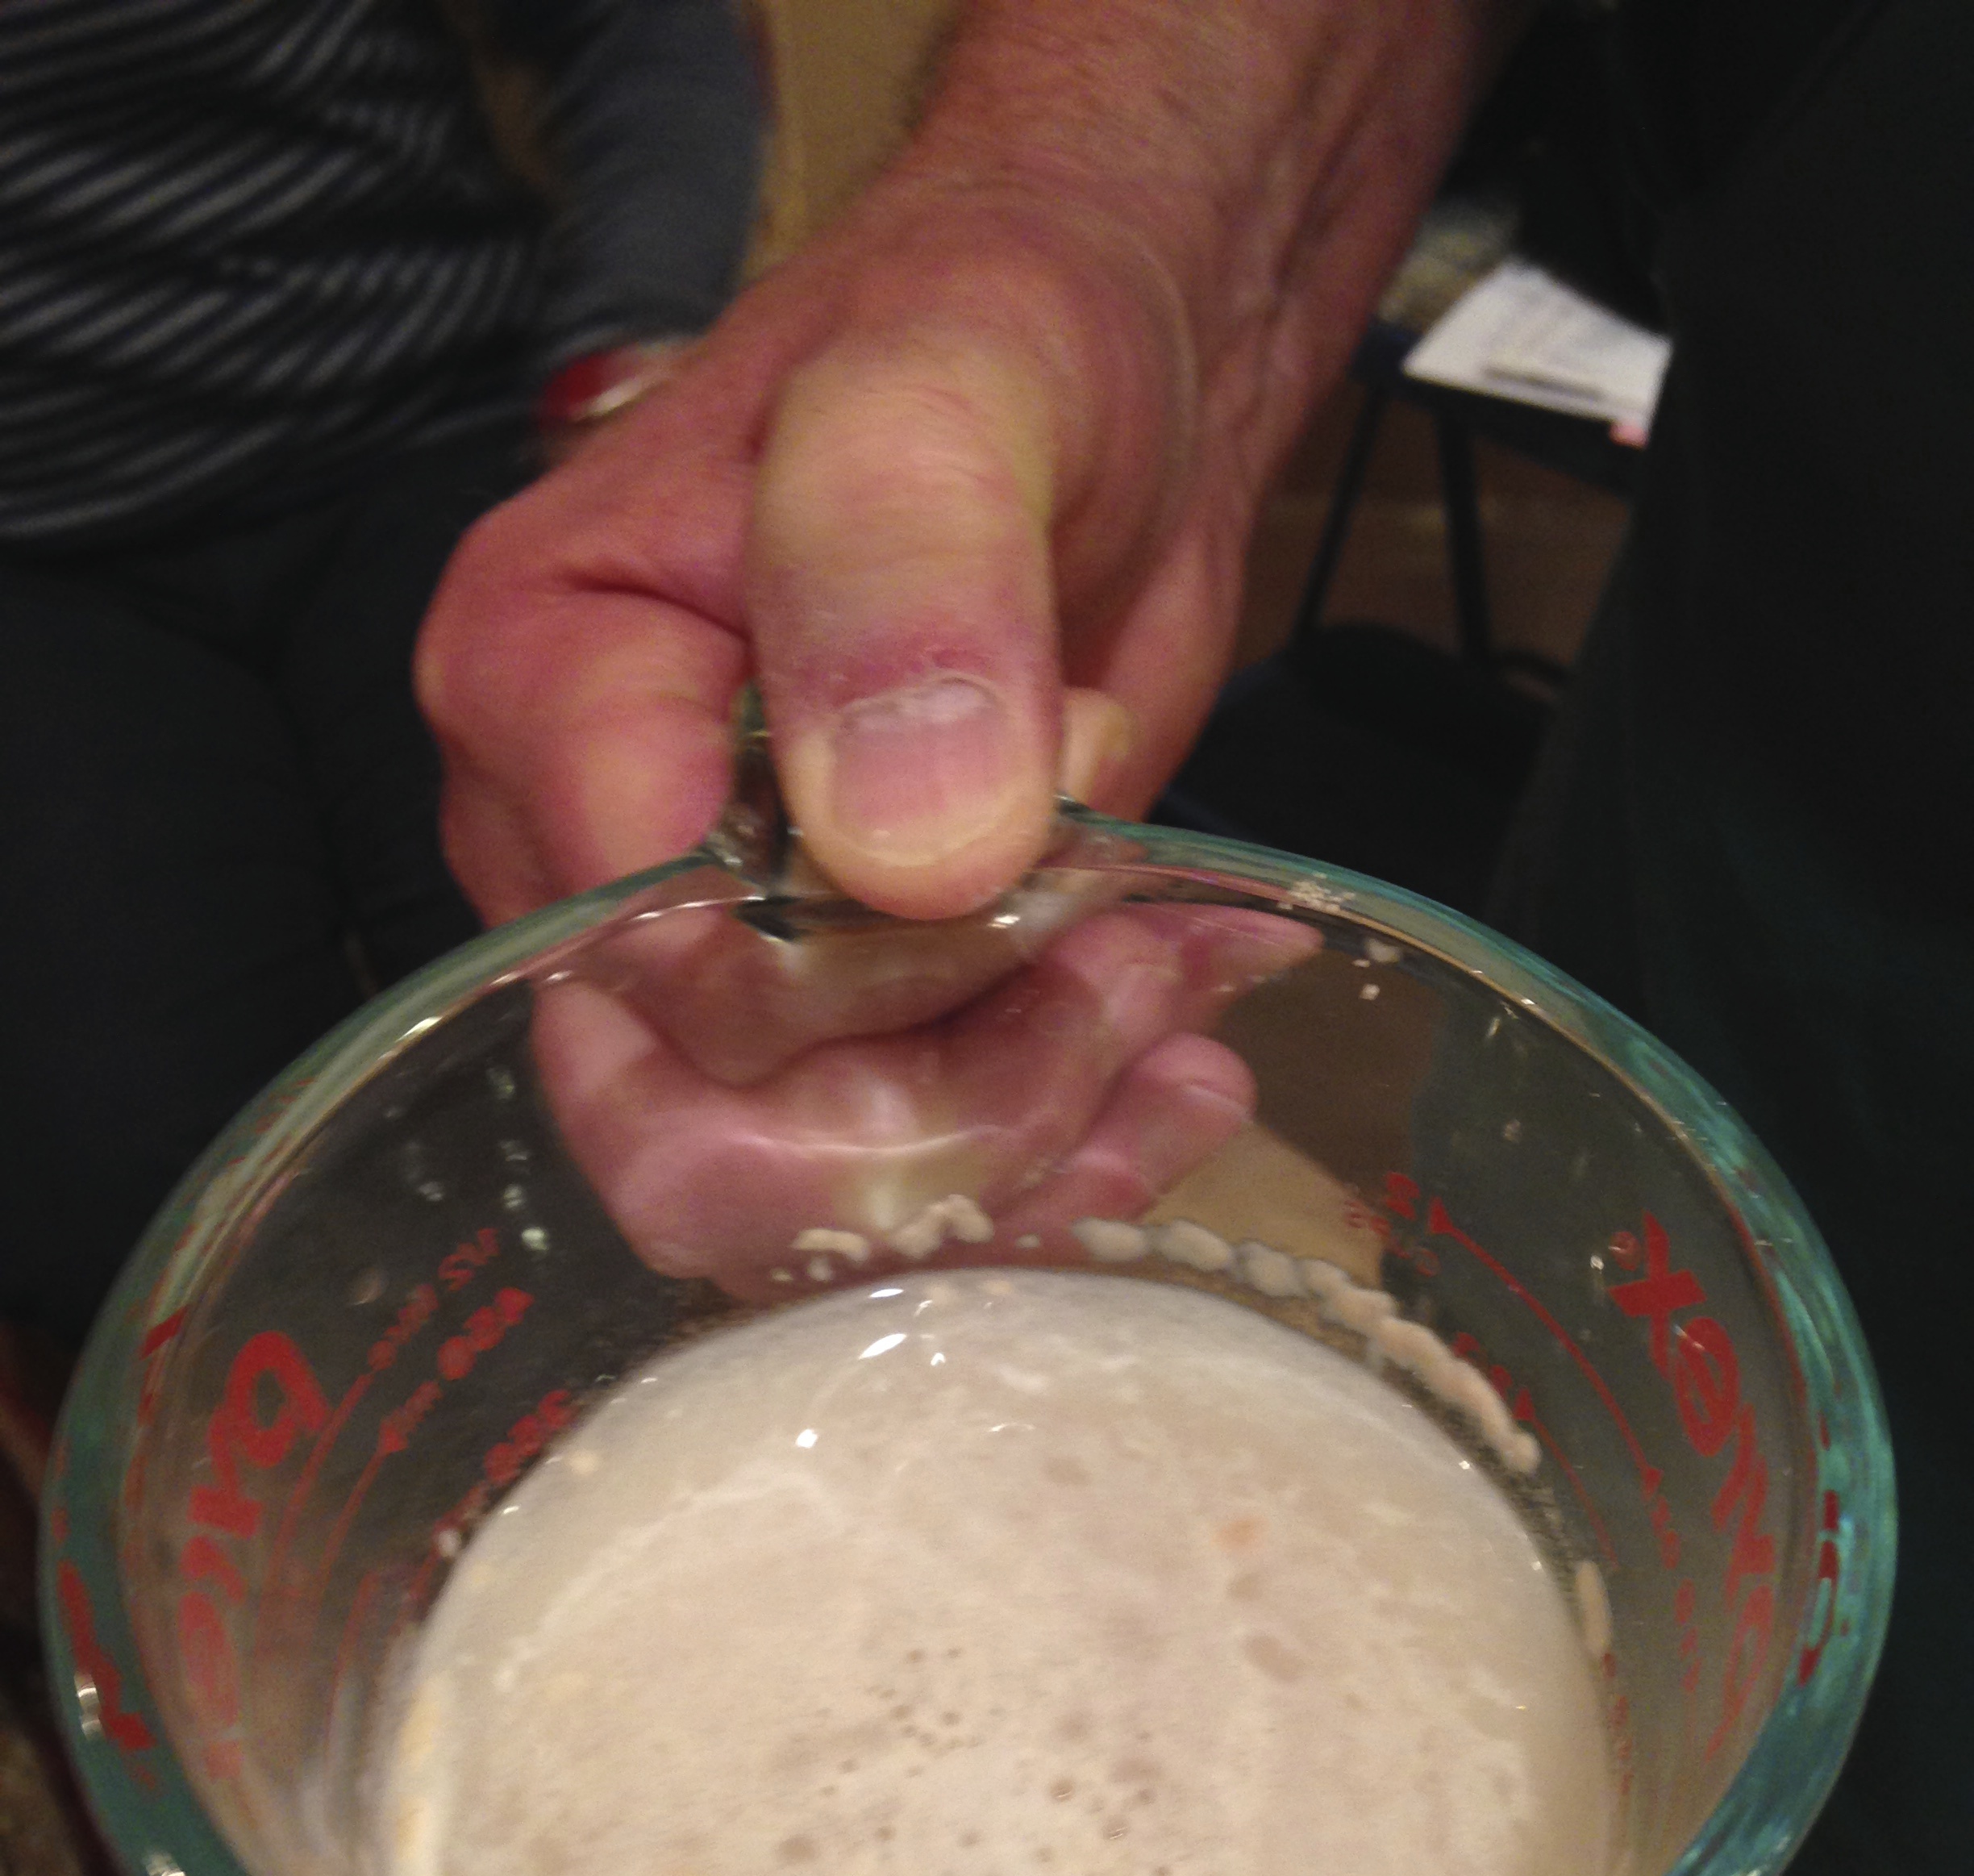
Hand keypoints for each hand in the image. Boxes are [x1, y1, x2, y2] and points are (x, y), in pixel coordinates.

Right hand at [417, 0, 1496, 1281]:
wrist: (1102, 385)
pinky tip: (1180, 1046)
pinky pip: (914, 1173)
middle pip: (707, 1145)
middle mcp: (590, 862)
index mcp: (549, 697)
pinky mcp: (836, 1016)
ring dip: (1038, 1128)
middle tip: (1136, 968)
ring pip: (822, 1192)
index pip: (662, 982)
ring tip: (1179, 982)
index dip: (870, 989)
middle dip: (953, 1111)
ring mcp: (709, 957)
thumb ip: (899, 574)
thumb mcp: (954, 385)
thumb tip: (906, 849)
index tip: (1049, 869)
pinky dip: (1069, 1135)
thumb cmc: (1002, 333)